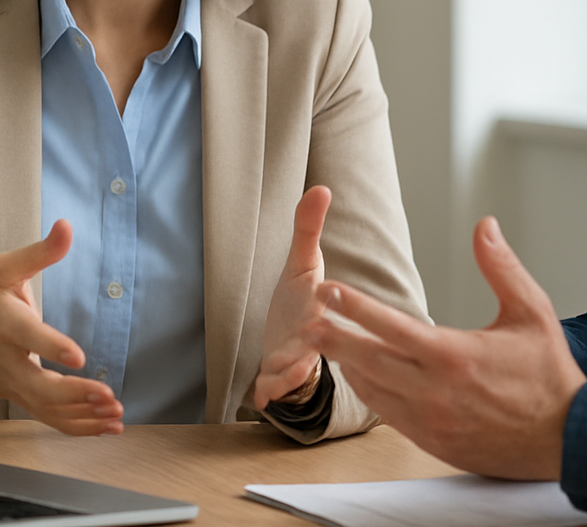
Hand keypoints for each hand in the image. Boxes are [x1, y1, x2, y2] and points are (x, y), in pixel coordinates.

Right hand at [0, 219, 123, 435]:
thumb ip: (39, 252)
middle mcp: (8, 360)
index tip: (79, 356)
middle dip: (74, 394)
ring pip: (47, 409)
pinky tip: (111, 426)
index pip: (28, 336)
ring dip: (83, 416)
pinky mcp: (28, 401)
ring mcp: (17, 386)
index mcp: (3, 324)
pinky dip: (81, 428)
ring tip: (116, 414)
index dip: (51, 346)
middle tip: (108, 395)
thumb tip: (66, 226)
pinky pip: (53, 421)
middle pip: (38, 386)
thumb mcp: (3, 270)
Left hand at [252, 185, 332, 407]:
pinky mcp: (280, 374)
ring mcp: (298, 357)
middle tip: (295, 354)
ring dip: (286, 375)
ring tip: (274, 380)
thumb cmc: (300, 300)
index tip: (320, 293)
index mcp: (322, 305)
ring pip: (295, 370)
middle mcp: (315, 335)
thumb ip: (308, 228)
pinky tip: (261, 398)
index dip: (323, 298)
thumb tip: (321, 187)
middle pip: (313, 343)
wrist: (291, 338)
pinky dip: (271, 391)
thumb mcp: (303, 263)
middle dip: (305, 348)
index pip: (326, 301)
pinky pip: (278, 387)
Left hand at [301, 217, 585, 479]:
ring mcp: (431, 421)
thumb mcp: (532, 312)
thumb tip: (484, 225)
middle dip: (335, 339)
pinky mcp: (433, 441)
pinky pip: (389, 415)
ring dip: (350, 367)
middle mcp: (435, 391)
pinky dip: (372, 394)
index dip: (355, 307)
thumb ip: (502, 267)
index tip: (329, 290)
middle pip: (369, 361)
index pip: (391, 326)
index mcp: (454, 355)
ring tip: (330, 344)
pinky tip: (363, 378)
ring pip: (374, 391)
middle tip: (308, 321)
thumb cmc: (549, 374)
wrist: (566, 439)